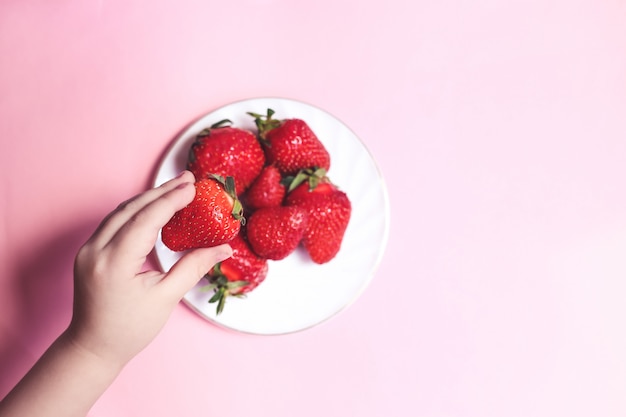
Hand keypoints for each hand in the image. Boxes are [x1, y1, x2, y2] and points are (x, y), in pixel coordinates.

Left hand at [67, 170, 231, 366]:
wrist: (93, 347)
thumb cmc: (129, 328)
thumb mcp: (166, 298)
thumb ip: (194, 267)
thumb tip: (224, 248)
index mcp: (114, 262)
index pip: (146, 219)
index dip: (171, 200)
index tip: (193, 187)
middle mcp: (95, 251)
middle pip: (131, 208)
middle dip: (161, 191)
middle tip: (188, 179)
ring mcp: (88, 250)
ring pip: (120, 212)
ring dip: (148, 198)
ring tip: (175, 188)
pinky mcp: (89, 252)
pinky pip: (114, 222)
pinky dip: (136, 211)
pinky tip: (154, 207)